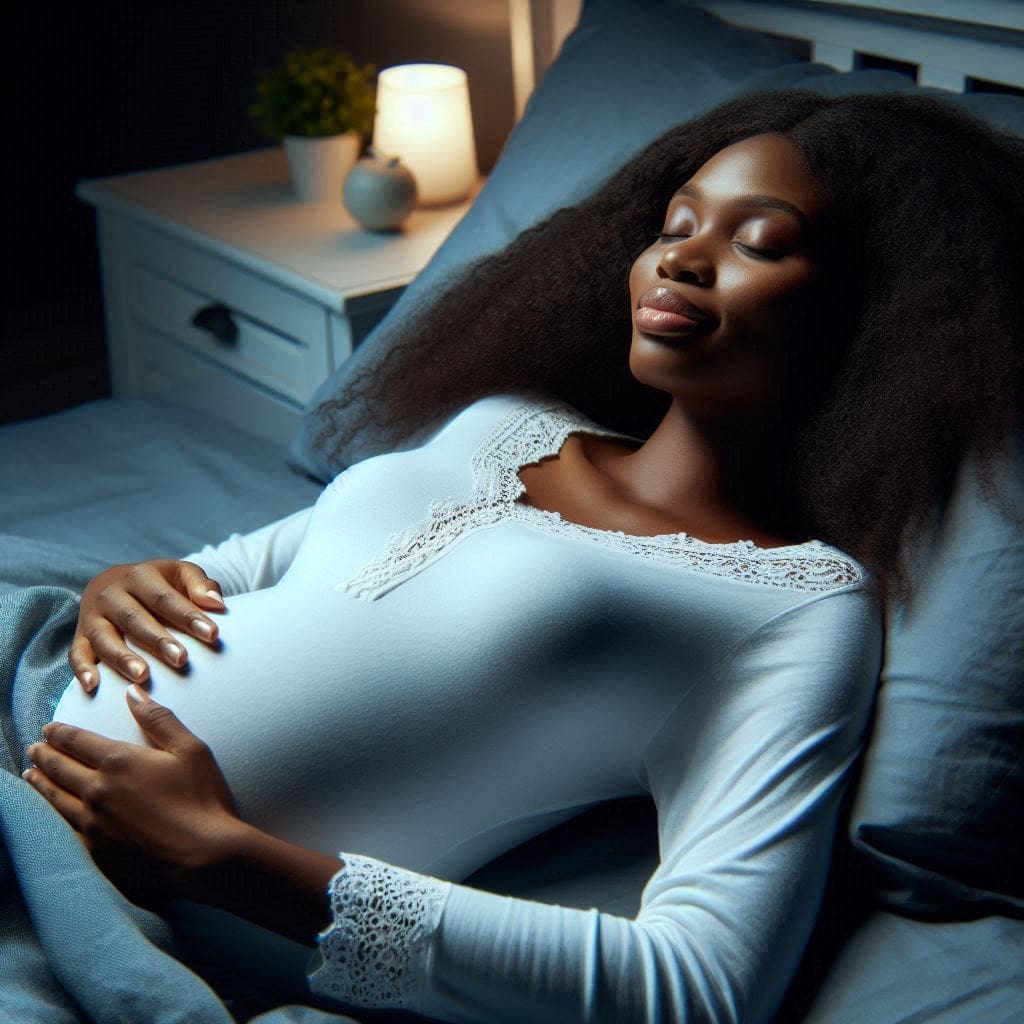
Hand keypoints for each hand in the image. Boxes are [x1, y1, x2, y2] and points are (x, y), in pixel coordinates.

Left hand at [23, 686, 240, 877]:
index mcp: (119, 761)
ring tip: (31, 775)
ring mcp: (94, 823)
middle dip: (45, 756)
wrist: (203, 854)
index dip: (60, 732)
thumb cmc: (202, 798)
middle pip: (61, 769)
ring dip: (41, 784)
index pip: (78, 741)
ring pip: (56, 799)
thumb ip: (158, 718)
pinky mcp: (98, 849)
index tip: (48, 728)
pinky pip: (64, 827)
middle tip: (34, 749)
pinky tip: (51, 812)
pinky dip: (51, 815)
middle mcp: (98, 791)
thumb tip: (132, 691)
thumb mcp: (190, 749)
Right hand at [70, 559, 225, 691]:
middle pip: (134, 618)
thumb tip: (217, 604)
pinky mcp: (79, 636)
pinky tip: (94, 687)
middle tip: (182, 660)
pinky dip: (83, 670)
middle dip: (158, 640)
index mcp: (139, 576)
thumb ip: (201, 585)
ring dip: (122, 658)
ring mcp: (92, 616)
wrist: (116, 583)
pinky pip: (76, 654)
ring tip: (143, 677)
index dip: (188, 615)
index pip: (165, 597)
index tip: (213, 635)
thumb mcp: (181, 574)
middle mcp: (111, 593)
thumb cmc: (159, 584)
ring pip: (104, 638)